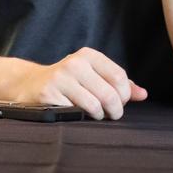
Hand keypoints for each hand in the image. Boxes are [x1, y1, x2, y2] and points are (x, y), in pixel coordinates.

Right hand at [10, 47, 147, 120]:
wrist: (29, 85)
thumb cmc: (69, 81)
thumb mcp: (93, 75)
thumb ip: (120, 84)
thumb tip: (144, 94)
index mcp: (89, 55)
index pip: (119, 76)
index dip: (125, 94)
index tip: (122, 102)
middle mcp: (75, 63)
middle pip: (109, 93)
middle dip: (115, 109)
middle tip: (113, 114)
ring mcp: (60, 78)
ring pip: (94, 105)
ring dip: (99, 116)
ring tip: (97, 115)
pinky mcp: (48, 95)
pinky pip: (75, 113)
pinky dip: (81, 118)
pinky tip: (78, 114)